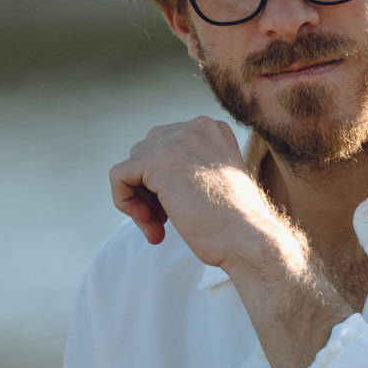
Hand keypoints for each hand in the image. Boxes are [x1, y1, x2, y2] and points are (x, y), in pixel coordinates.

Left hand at [110, 117, 270, 266]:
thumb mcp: (214, 183)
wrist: (248, 240)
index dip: (161, 183)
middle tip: (163, 222)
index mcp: (212, 130)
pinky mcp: (158, 161)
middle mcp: (196, 127)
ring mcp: (177, 140)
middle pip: (145, 153)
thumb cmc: (235, 225)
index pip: (165, 146)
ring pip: (131, 166)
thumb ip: (186, 170)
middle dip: (148, 190)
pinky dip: (124, 202)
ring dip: (139, 202)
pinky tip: (149, 225)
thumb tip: (146, 179)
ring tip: (160, 228)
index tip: (174, 212)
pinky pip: (118, 176)